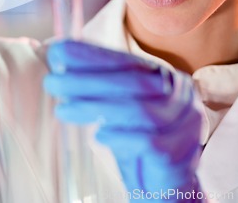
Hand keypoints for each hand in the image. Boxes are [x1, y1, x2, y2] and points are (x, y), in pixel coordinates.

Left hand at [44, 40, 203, 198]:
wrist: (165, 186)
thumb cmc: (137, 140)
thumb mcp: (117, 106)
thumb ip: (98, 83)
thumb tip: (57, 56)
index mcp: (163, 77)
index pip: (127, 61)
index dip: (93, 55)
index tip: (59, 52)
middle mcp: (179, 95)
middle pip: (133, 82)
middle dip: (88, 80)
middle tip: (52, 82)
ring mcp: (185, 123)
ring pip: (139, 110)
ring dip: (95, 107)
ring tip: (63, 110)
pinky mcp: (181, 154)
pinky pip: (149, 142)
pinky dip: (120, 137)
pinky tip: (98, 136)